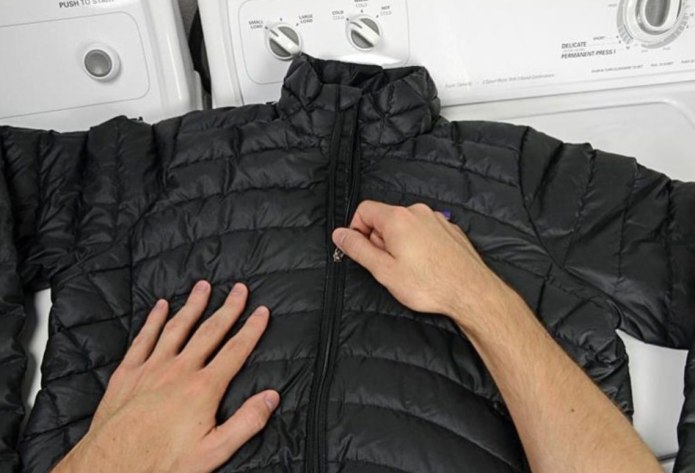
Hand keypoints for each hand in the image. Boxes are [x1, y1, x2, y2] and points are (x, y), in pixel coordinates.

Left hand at [53, 281, 278, 472]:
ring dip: (193, 306)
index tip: (262, 311)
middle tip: (239, 289)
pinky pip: (143, 339)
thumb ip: (246, 422)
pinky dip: (153, 320)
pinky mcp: (127, 373)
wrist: (111, 467)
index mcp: (203, 388)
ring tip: (204, 286)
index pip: (235, 351)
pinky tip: (160, 306)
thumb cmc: (163, 462)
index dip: (252, 329)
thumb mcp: (214, 451)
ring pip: (177, 328)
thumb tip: (271, 397)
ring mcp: (151, 368)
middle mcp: (179, 370)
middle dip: (228, 308)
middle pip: (210, 332)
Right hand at [332, 201, 512, 327]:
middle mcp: (418, 212)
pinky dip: (418, 245)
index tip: (361, 251)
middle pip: (385, 218)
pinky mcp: (450, 230)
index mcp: (398, 218)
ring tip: (409, 270)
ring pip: (405, 226)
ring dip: (399, 244)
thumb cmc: (429, 284)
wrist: (471, 292)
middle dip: (380, 240)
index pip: (364, 210)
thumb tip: (340, 235)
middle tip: (387, 266)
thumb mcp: (383, 270)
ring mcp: (436, 219)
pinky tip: (426, 267)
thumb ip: (358, 249)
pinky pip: (423, 231)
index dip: (357, 230)